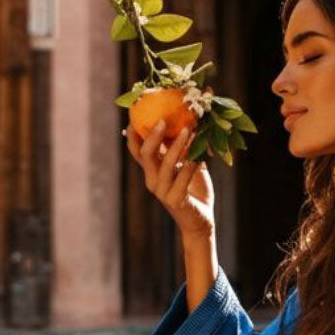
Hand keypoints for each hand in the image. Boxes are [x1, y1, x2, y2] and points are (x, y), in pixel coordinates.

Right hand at [127, 119, 215, 243]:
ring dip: (177, 146)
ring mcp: (162, 191)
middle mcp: (152, 180)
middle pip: (145, 154)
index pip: (137, 150)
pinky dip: (190, 166)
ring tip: (188, 130)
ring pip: (165, 165)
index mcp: (152, 170)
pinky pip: (182, 180)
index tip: (136, 114)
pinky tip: (200, 156)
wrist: (200, 220)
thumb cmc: (194, 188)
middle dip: (152, 135)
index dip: (134, 134)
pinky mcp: (175, 201)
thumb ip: (186, 147)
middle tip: (163, 119)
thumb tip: (192, 119)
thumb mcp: (189, 163)